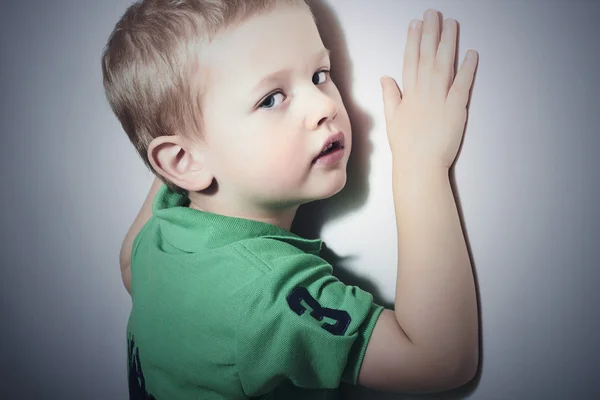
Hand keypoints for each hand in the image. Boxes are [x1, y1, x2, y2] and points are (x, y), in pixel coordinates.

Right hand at [381, 9, 477, 170]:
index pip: (410, 61)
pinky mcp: (455, 109)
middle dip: (430, 33)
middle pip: (427, 57)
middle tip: (433, 14)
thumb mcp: (392, 120)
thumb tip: (385, 78)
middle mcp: (423, 93)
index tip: (415, 24)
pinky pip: (462, 84)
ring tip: (451, 24)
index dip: (413, 41)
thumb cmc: (406, 147)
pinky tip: (470, 53)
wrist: (419, 166)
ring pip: (443, 65)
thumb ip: (390, 96)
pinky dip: (467, 68)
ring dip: (448, 43)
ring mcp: (440, 99)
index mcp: (408, 95)